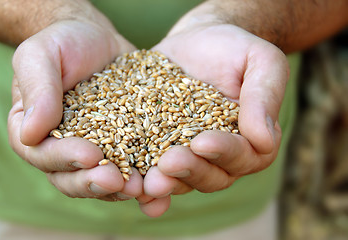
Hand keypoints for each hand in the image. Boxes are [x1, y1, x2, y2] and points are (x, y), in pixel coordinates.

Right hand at [8, 18, 141, 201]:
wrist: (95, 39)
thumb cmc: (61, 43)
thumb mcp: (40, 55)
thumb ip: (36, 90)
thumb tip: (30, 133)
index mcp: (33, 132)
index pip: (42, 154)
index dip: (65, 159)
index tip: (91, 155)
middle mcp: (60, 149)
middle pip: (71, 177)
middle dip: (94, 183)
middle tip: (118, 182)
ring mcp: (92, 151)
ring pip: (101, 180)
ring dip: (120, 189)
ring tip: (142, 186)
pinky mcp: (120, 146)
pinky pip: (129, 167)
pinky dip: (143, 177)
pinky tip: (160, 182)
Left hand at [138, 24, 288, 216]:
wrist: (196, 42)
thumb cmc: (233, 49)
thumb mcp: (260, 61)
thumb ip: (265, 96)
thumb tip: (265, 141)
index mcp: (252, 140)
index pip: (243, 154)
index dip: (223, 151)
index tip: (202, 142)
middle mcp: (221, 157)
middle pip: (211, 176)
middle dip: (190, 170)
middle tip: (169, 163)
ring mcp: (189, 156)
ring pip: (182, 179)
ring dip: (166, 183)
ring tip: (148, 182)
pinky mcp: (160, 149)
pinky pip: (154, 171)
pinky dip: (145, 184)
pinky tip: (133, 191)